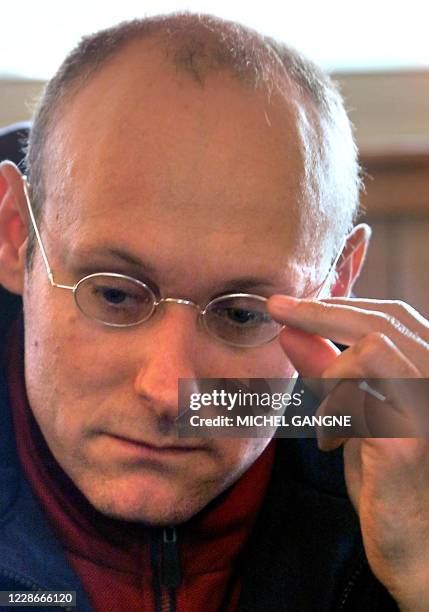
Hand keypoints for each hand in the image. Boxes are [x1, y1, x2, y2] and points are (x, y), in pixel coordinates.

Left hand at [268, 295, 428, 610]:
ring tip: (327, 411)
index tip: (291, 302)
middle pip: (382, 322)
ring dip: (333, 371)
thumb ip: (328, 372)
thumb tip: (291, 330)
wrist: (417, 549)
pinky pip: (357, 398)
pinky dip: (333, 413)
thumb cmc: (389, 480)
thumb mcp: (355, 414)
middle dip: (320, 311)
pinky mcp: (410, 442)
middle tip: (277, 308)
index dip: (340, 302)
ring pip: (374, 348)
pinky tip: (332, 443)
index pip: (392, 315)